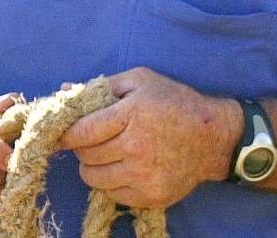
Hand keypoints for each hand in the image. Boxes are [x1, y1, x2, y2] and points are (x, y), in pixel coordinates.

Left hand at [59, 67, 240, 207]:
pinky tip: (123, 167)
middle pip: (85, 156)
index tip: (63, 134)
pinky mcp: (151, 196)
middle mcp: (136, 148)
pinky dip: (110, 182)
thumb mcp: (141, 81)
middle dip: (82, 147)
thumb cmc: (174, 102)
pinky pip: (112, 194)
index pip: (82, 132)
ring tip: (106, 154)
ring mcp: (144, 175)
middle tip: (91, 140)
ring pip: (93, 178)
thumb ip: (101, 86)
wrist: (213, 137)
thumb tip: (64, 90)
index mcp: (132, 114)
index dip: (66, 134)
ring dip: (93, 166)